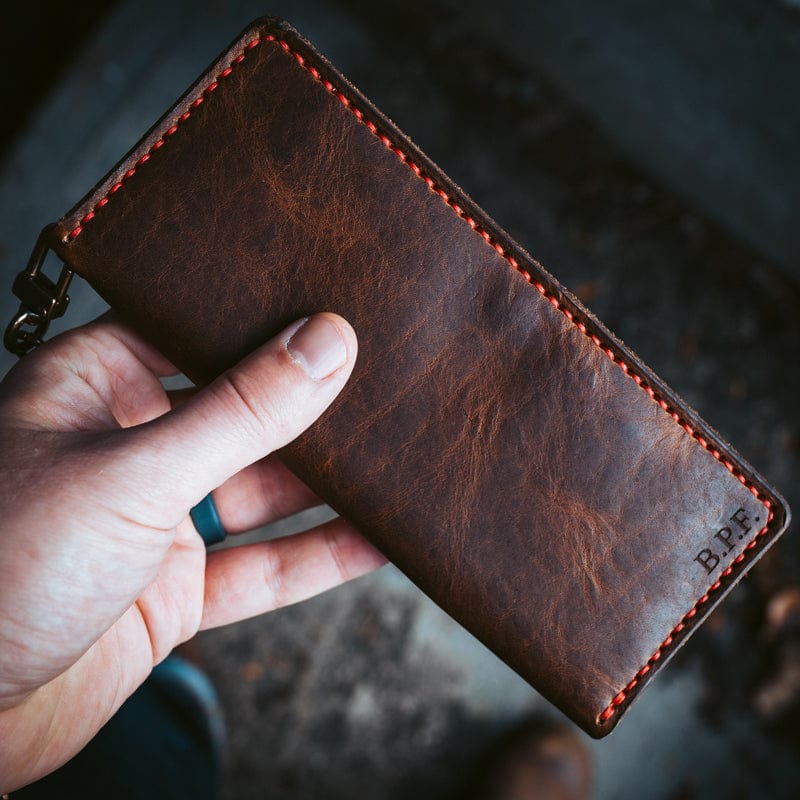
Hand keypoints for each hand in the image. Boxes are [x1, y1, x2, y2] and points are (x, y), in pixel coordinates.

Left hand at [0, 312, 384, 790]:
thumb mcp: (135, 471)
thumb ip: (239, 412)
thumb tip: (325, 345)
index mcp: (92, 388)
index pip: (190, 329)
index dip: (260, 316)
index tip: (333, 304)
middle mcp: (127, 447)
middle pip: (238, 412)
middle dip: (307, 405)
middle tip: (385, 380)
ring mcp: (154, 520)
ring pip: (258, 490)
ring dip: (324, 484)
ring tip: (397, 457)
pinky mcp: (175, 590)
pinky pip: (259, 567)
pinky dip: (317, 556)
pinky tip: (377, 539)